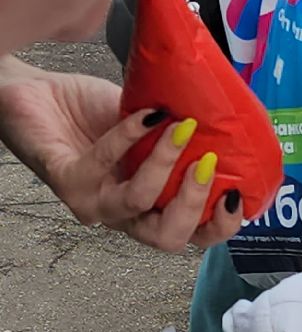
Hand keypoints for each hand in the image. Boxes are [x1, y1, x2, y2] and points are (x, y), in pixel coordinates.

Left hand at [0, 59, 245, 250]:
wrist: (35, 93)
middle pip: (169, 238)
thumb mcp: (153, 125)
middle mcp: (122, 215)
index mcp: (151, 207)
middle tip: (207, 162)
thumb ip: (185, 136)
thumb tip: (232, 126)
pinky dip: (131, 133)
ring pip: (139, 201)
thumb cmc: (92, 112)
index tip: (235, 193)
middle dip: (195, 201)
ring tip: (180, 127)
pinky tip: (144, 113)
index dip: (221, 225)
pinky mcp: (66, 182)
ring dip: (166, 161)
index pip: (194, 235)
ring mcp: (93, 203)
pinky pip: (107, 161)